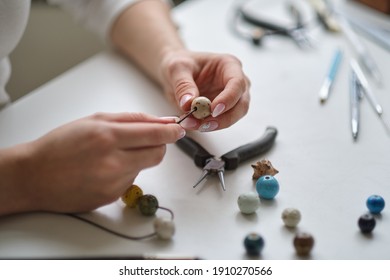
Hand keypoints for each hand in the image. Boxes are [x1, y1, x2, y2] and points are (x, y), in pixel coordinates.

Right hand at [0, 112, 184, 214]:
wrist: (35, 175)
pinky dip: (124, 173)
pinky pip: (130, 181)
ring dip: (137, 159)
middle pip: (157, 154)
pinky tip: (103, 170)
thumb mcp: (94, 120)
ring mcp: (113, 183)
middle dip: (158, 146)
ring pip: (144, 167)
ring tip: (110, 156)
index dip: (171, 132)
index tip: (179, 130)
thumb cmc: (60, 144)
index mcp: (109, 136)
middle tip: (145, 141)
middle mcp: (114, 162)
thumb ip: (131, 120)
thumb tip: (161, 122)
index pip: (155, 135)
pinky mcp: (111, 197)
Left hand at [159, 50, 249, 131]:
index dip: (228, 98)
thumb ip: (183, 85)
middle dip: (224, 118)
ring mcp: (231, 98)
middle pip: (241, 104)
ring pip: (233, 116)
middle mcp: (235, 82)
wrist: (175, 73)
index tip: (213, 110)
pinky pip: (221, 122)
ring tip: (193, 124)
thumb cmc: (180, 63)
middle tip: (204, 125)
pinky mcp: (223, 110)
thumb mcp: (177, 68)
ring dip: (215, 124)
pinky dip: (208, 126)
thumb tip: (189, 103)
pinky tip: (193, 124)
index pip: (237, 83)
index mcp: (229, 65)